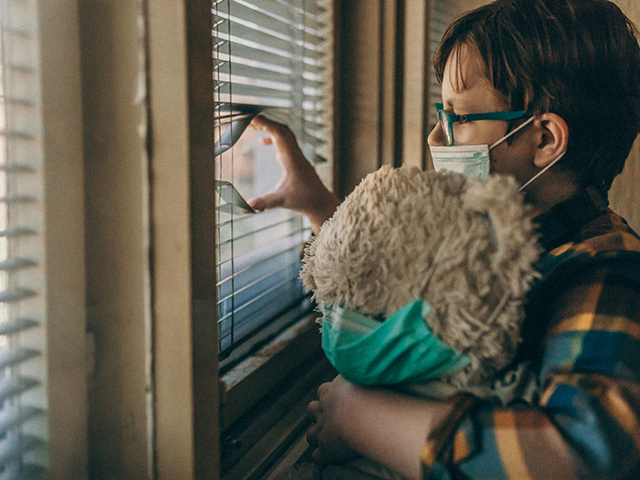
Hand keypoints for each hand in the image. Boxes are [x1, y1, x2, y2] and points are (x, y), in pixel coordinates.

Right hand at [248, 115, 340, 233]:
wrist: (320, 202)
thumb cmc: (304, 200)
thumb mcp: (282, 201)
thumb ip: (264, 202)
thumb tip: (247, 205)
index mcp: (292, 160)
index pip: (279, 135)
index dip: (266, 124)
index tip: (252, 118)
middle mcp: (295, 154)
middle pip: (281, 129)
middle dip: (265, 122)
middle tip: (247, 118)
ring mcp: (296, 155)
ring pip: (284, 133)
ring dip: (269, 127)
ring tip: (253, 125)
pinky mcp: (296, 159)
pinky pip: (285, 141)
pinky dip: (273, 137)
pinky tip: (262, 142)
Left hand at [306, 375, 359, 464]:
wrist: (363, 412)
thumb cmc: (368, 391)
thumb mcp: (362, 373)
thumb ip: (359, 370)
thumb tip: (363, 363)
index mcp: (331, 391)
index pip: (323, 391)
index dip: (327, 396)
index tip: (336, 398)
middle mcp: (323, 410)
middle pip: (312, 409)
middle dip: (317, 413)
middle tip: (329, 417)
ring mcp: (323, 430)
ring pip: (310, 435)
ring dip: (316, 436)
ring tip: (325, 439)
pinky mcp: (327, 449)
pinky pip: (317, 457)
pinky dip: (320, 457)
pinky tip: (326, 458)